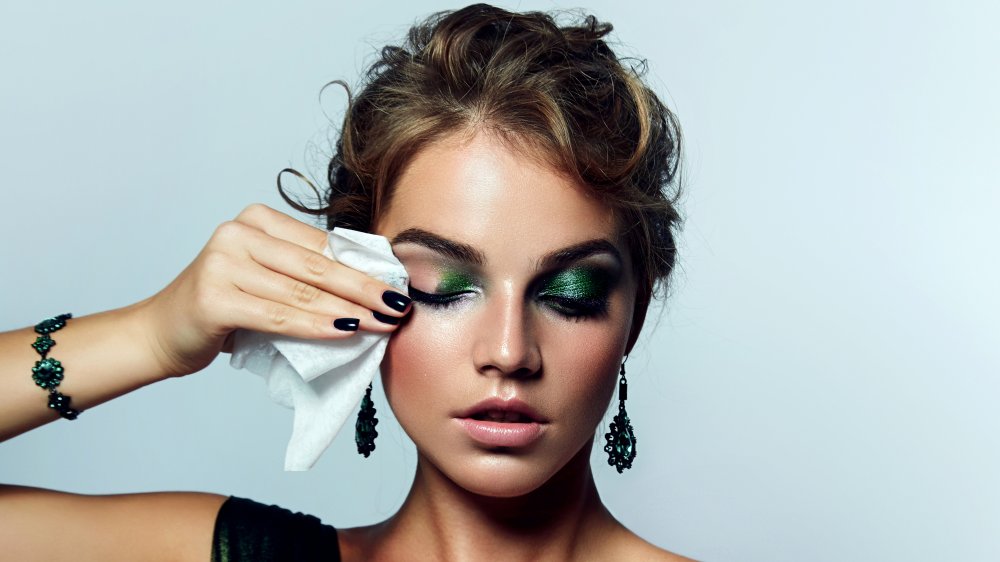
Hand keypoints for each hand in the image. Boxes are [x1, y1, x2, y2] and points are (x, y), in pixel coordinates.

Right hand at [137, 204, 409, 377]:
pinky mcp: (214, 297)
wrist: (160, 332)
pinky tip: (345, 332)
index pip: (324, 244)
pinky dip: (315, 325)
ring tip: (384, 324)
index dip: (365, 266)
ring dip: (350, 311)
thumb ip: (307, 273)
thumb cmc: (225, 307)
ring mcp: (222, 262)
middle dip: (366, 289)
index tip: (400, 285)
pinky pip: (278, 315)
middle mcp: (238, 232)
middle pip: (318, 266)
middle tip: (401, 307)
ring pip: (302, 292)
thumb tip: (374, 285)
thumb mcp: (267, 278)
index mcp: (257, 219)